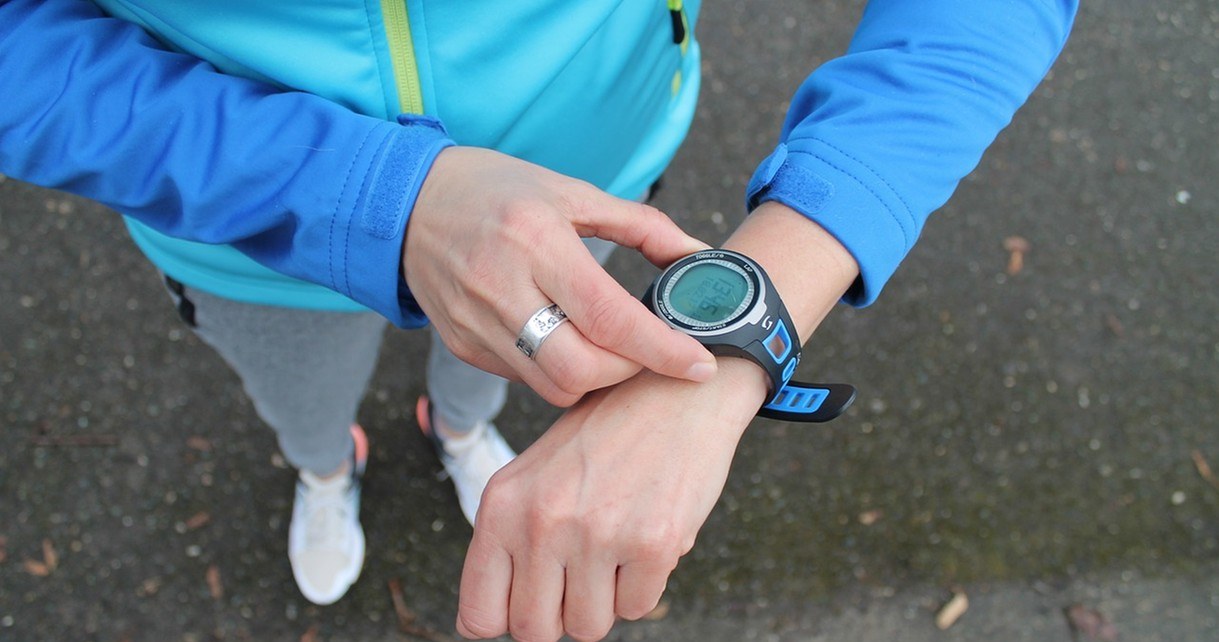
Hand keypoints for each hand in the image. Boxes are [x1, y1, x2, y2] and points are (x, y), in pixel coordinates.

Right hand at [404, 146, 716, 405]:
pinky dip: (558, 370)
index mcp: (537, 242)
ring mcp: (476, 323)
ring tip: (609, 350)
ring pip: (553, 386)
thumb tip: (700, 256)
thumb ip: (643, 227)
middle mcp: (502, 287)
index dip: (662, 350)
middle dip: (627, 371)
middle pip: (582, 369)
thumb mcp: (572, 192)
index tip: (700, 364)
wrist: (406, 203)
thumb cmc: (497, 190)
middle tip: (646, 350)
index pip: (609, 318)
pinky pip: (525, 378)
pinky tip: (566, 342)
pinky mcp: (462, 345)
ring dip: (594, 378)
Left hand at [454, 360, 769, 641]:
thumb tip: (493, 618)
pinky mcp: (652, 543)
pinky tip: (645, 535)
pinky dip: (643, 584)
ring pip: (587, 626)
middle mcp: (540, 522)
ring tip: (614, 547)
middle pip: (533, 631)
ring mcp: (596, 535)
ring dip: (604, 600)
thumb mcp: (535, 473)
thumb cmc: (605, 434)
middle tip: (580, 575)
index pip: (478, 614)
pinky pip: (637, 607)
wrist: (675, 389)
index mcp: (501, 505)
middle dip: (558, 614)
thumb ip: (511, 538)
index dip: (506, 618)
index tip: (531, 600)